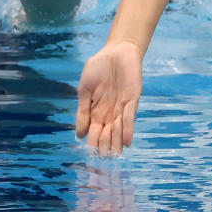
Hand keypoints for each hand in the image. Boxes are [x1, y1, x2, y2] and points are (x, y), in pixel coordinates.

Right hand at [75, 41, 142, 155]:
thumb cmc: (98, 68)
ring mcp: (122, 107)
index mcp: (96, 110)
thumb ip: (82, 110)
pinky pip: (130, 116)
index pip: (93, 131)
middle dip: (104, 146)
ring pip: (118, 129)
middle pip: (106, 133)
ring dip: (116, 142)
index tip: (90, 156)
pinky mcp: (132, 99)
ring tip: (115, 156)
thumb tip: (78, 134)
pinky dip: (128, 128)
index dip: (92, 143)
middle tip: (103, 160)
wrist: (116, 50)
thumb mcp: (84, 89)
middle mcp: (109, 112)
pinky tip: (126, 141)